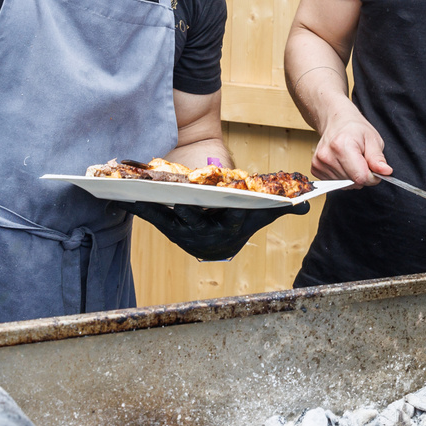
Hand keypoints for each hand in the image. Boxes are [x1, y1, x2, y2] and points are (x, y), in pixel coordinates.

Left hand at [112, 200, 309, 261]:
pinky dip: (136, 206)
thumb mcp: (264, 212)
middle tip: (157, 188)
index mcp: (231, 227)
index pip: (228, 214)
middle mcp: (207, 235)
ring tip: (126, 190)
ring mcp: (186, 235)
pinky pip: (152, 217)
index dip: (219, 204)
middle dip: (173, 201)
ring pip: (164, 217)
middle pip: (189, 215)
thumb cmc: (244, 216)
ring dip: (144, 205)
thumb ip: (283, 207)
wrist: (222, 238)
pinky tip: (118, 195)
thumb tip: (307, 202)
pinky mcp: (170, 230)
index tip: (208, 192)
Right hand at [309, 105, 390, 185]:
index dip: (372, 176)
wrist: (336, 121)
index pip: (360, 177)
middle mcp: (327, 155)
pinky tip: (342, 164)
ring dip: (352, 177)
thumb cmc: (355, 129)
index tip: (373, 167)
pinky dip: (342, 178)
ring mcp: (319, 162)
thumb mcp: (373, 139)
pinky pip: (335, 184)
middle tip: (361, 160)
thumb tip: (385, 172)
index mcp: (342, 145)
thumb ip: (378, 158)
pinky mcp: (315, 168)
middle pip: (352, 182)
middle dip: (362, 176)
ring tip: (351, 160)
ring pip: (344, 185)